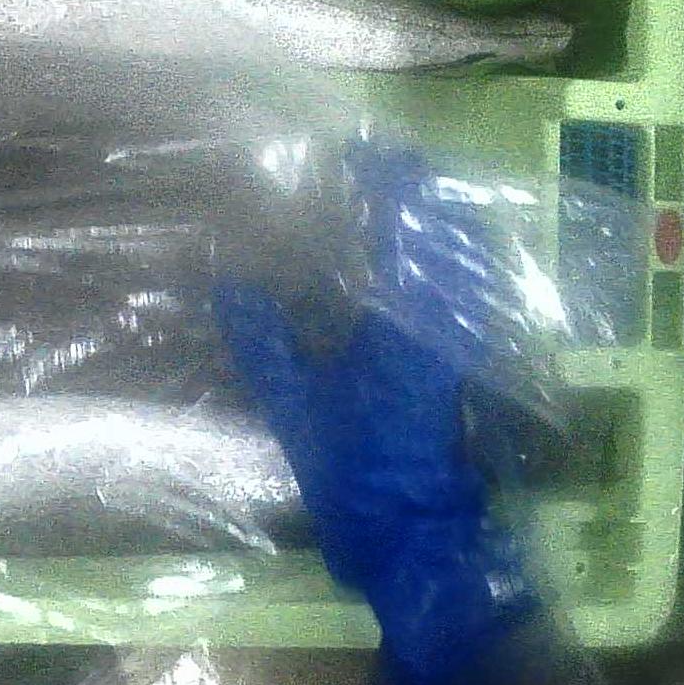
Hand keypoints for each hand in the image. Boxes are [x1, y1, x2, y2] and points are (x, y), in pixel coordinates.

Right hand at [213, 144, 537, 684]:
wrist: (412, 536)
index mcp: (406, 321)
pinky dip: (423, 270)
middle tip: (370, 166)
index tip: (363, 147)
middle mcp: (442, 323)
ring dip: (418, 230)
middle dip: (409, 196)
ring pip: (447, 266)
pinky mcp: (455, 368)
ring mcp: (455, 345)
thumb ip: (261, 339)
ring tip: (379, 204)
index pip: (404, 230)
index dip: (388, 183)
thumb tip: (227, 280)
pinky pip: (446, 297)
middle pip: (438, 238)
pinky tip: (390, 269)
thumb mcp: (292, 404)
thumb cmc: (352, 471)